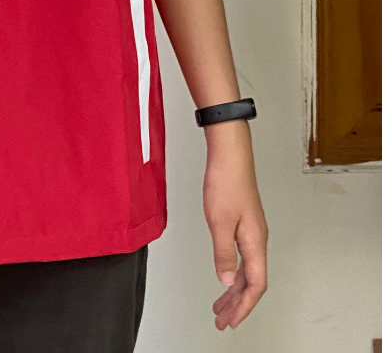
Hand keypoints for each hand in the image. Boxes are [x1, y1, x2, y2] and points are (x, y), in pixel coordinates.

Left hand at [203, 120, 267, 330]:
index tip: (230, 320)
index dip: (243, 305)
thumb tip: (227, 279)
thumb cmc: (226, 182)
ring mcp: (251, 230)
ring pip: (247, 269)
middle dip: (237, 303)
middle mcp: (257, 239)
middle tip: (222, 320)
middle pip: (252, 281)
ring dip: (234, 289)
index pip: (255, 284)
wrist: (229, 155)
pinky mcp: (243, 222)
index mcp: (255, 242)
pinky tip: (225, 274)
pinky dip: (233, 270)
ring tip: (220, 305)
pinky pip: (242, 256)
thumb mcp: (219, 221)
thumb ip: (223, 252)